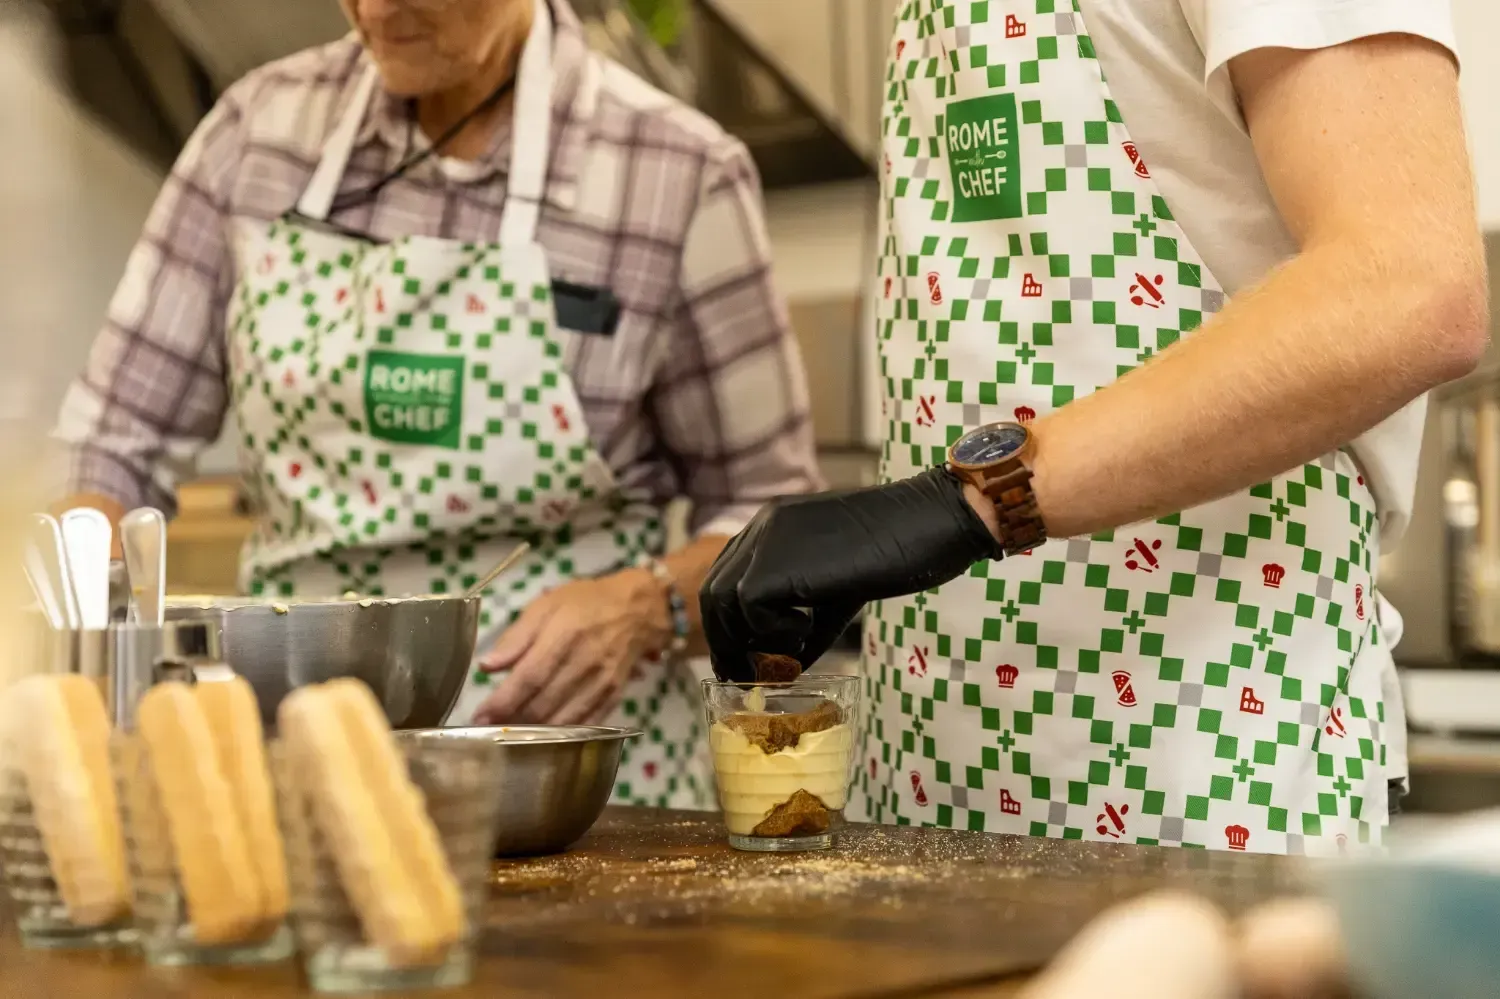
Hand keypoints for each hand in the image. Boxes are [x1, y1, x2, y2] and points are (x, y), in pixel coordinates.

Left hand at [472, 569, 669, 725]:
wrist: (637, 610)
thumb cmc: (585, 603)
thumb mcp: (546, 605)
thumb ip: (516, 637)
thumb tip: (486, 667)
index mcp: (565, 635)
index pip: (529, 677)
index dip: (503, 701)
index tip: (480, 717)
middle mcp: (585, 663)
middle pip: (544, 703)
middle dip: (512, 721)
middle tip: (489, 729)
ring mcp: (602, 684)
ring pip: (563, 720)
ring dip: (534, 734)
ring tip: (511, 734)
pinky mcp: (614, 697)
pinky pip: (585, 724)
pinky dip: (562, 735)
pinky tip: (543, 738)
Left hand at [699, 467, 1001, 682]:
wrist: (933, 519)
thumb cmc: (899, 551)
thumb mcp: (839, 590)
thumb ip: (807, 621)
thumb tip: (783, 667)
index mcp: (773, 527)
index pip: (726, 579)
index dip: (730, 626)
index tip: (743, 662)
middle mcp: (762, 527)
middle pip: (715, 594)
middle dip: (727, 643)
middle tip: (751, 677)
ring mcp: (768, 540)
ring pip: (725, 603)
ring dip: (752, 641)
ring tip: (792, 655)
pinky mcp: (781, 561)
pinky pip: (751, 608)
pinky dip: (774, 633)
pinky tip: (807, 633)